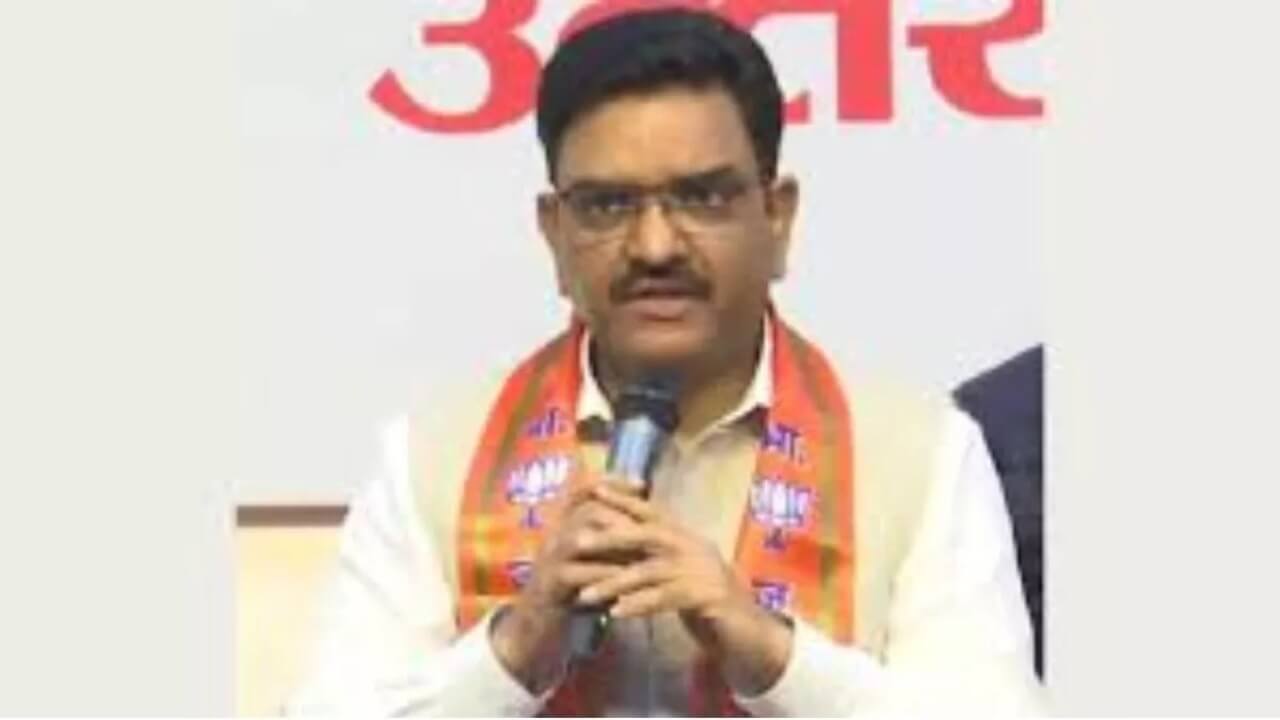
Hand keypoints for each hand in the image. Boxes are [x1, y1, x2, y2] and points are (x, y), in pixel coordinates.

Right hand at [489, 482, 639, 692]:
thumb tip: (647, 517)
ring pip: (578, 538)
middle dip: (618, 514)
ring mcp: (548, 559)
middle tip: (647, 525)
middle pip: (585, 510)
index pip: (584, 489)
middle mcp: (554, 535)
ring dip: (611, 543)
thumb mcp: (592, 558)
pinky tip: (624, 579)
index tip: (642, 483)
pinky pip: (575, 573)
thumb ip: (611, 539)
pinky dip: (602, 574)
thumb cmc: (574, 589)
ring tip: (640, 549)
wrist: (538, 625)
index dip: (612, 482)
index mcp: (564, 524)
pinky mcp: (549, 584)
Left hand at [575, 482, 793, 695]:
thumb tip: (615, 543)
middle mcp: (695, 547)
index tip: (595, 489)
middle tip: (577, 543)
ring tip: (585, 595)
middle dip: (611, 537)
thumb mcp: (679, 574)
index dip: (624, 499)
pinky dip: (638, 604)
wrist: (748, 633)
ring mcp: (703, 570)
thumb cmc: (707, 603)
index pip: (652, 512)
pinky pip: (665, 598)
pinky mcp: (708, 597)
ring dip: (614, 583)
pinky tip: (616, 613)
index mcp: (687, 537)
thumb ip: (654, 558)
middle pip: (648, 534)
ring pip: (650, 571)